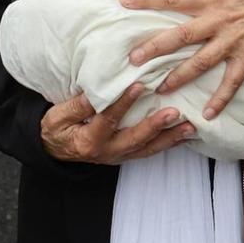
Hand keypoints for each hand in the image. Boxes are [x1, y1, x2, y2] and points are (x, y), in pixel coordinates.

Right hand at [40, 82, 196, 164]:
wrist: (53, 151)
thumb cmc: (55, 129)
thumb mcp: (58, 116)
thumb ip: (78, 106)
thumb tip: (97, 92)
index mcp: (89, 140)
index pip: (109, 119)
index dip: (124, 103)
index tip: (140, 86)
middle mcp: (108, 152)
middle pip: (135, 139)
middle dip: (156, 126)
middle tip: (174, 112)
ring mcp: (119, 156)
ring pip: (148, 149)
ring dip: (169, 139)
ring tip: (189, 128)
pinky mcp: (126, 156)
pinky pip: (149, 151)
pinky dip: (167, 144)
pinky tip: (183, 136)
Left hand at [121, 0, 243, 120]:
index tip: (124, 1)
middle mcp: (218, 22)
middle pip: (181, 37)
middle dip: (155, 48)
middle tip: (133, 59)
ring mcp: (232, 42)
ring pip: (201, 63)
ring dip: (180, 76)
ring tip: (159, 89)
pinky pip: (232, 81)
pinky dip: (221, 98)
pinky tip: (209, 114)